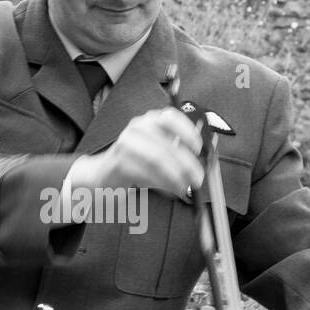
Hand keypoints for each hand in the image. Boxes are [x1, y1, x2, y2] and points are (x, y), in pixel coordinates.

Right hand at [68, 107, 202, 200]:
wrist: (104, 174)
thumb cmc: (137, 163)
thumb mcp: (160, 152)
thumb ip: (182, 152)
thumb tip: (206, 154)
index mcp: (150, 120)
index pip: (171, 117)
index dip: (188, 132)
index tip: (199, 149)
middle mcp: (137, 127)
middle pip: (167, 144)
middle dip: (186, 164)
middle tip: (198, 180)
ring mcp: (126, 143)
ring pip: (156, 159)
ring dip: (174, 177)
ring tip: (184, 189)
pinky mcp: (118, 161)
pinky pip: (144, 174)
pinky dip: (160, 185)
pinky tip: (169, 192)